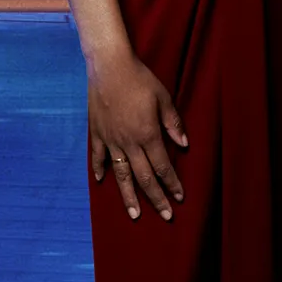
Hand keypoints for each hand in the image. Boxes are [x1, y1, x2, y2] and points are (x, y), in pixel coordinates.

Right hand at [86, 48, 188, 221]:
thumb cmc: (140, 79)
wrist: (109, 66)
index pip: (163, 166)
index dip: (172, 183)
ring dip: (129, 196)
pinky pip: (98, 157)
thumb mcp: (163, 97)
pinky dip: (100, 170)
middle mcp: (129, 142)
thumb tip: (184, 143)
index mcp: (147, 134)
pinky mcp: (97, 133)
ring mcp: (111, 140)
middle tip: (165, 215)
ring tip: (135, 214)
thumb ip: (173, 122)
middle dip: (156, 198)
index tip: (180, 198)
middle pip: (144, 177)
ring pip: (121, 175)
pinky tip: (102, 182)